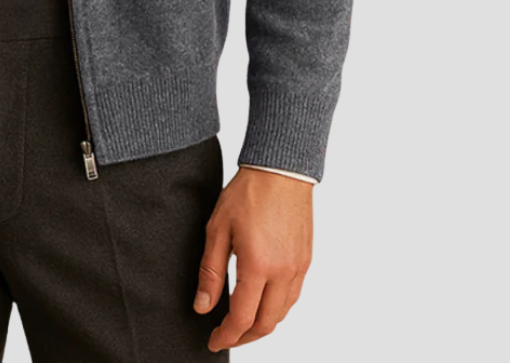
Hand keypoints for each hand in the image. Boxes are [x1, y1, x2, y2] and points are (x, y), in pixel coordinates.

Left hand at [193, 165, 312, 350]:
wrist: (280, 170)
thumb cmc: (247, 193)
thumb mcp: (217, 229)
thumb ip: (210, 271)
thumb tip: (203, 306)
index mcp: (258, 265)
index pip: (242, 317)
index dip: (226, 335)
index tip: (213, 340)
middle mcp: (283, 272)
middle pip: (266, 323)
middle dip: (244, 337)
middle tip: (225, 335)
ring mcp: (298, 267)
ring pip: (282, 313)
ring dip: (262, 325)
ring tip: (242, 323)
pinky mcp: (306, 260)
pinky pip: (293, 296)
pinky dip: (277, 308)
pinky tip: (263, 302)